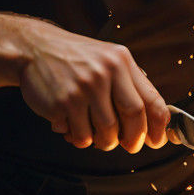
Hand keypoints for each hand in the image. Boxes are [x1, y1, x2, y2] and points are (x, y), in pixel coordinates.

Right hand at [16, 20, 169, 152]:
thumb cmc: (74, 58)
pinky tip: (71, 123)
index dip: (158, 126)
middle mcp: (105, 72)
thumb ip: (129, 82)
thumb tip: (154, 116)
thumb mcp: (107, 58)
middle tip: (129, 145)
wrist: (35, 49)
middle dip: (133, 139)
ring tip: (92, 130)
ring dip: (102, 141)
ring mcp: (84, 88)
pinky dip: (78, 137)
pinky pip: (80, 136)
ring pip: (107, 133)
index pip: (150, 99)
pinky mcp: (64, 103)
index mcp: (120, 61)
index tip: (157, 141)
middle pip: (133, 117)